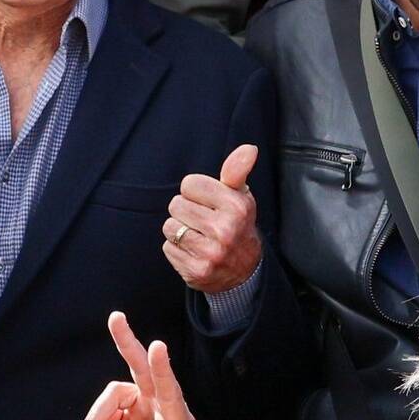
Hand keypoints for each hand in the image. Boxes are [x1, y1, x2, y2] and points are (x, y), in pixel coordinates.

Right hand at [67, 309, 210, 419]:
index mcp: (177, 419)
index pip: (170, 389)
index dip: (162, 368)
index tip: (158, 345)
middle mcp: (159, 405)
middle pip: (141, 369)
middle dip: (127, 343)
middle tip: (115, 317)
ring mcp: (145, 406)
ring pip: (112, 398)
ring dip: (93, 419)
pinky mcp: (132, 413)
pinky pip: (106, 413)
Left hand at [164, 142, 262, 298]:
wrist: (243, 271)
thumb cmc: (236, 223)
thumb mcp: (240, 195)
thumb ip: (237, 170)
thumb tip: (249, 148)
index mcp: (237, 207)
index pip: (189, 184)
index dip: (196, 191)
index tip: (208, 202)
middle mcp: (226, 230)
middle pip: (176, 204)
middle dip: (186, 210)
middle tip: (203, 220)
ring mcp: (211, 253)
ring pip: (170, 227)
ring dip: (179, 230)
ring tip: (197, 235)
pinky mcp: (196, 271)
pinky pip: (168, 248)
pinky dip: (177, 249)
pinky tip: (194, 251)